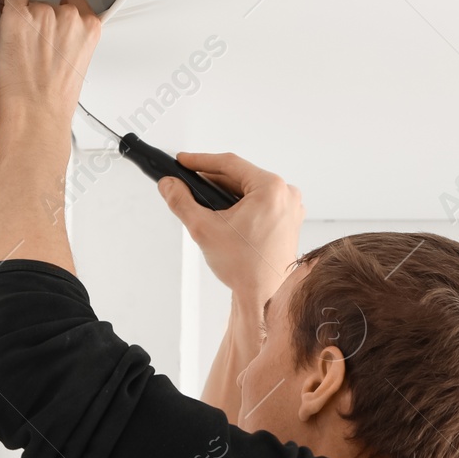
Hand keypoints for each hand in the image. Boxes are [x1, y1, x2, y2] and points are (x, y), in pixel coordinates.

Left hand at [0, 0, 100, 126]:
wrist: (36, 114)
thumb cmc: (54, 100)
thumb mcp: (78, 65)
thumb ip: (72, 40)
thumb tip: (56, 33)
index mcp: (90, 28)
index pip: (74, 2)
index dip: (59, 16)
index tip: (52, 26)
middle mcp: (69, 17)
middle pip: (49, 4)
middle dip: (40, 22)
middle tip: (34, 49)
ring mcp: (42, 15)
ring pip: (29, 4)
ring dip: (23, 20)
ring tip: (21, 50)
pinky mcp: (17, 18)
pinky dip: (6, 0)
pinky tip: (5, 14)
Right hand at [157, 152, 303, 296]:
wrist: (264, 296)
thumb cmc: (244, 267)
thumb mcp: (203, 228)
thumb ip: (181, 201)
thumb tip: (168, 184)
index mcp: (271, 189)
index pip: (229, 164)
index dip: (201, 161)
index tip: (183, 161)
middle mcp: (286, 194)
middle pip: (240, 177)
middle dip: (212, 180)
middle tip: (187, 181)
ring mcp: (290, 208)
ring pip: (250, 190)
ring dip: (226, 192)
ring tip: (202, 197)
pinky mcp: (288, 220)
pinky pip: (260, 203)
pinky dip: (241, 204)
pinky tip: (223, 212)